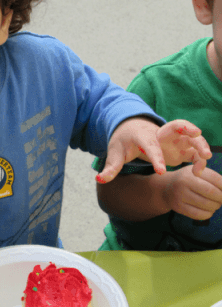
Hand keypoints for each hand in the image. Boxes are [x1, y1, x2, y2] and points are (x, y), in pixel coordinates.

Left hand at [96, 118, 210, 183]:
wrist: (130, 130)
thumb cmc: (123, 142)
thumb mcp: (115, 153)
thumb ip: (111, 167)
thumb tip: (100, 179)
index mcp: (142, 136)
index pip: (149, 145)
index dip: (156, 158)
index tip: (161, 171)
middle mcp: (160, 134)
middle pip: (176, 127)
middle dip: (187, 128)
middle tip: (198, 134)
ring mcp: (172, 138)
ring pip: (189, 136)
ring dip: (200, 144)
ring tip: (206, 159)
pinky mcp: (179, 146)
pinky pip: (193, 148)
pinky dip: (199, 156)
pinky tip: (199, 170)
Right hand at [163, 165, 221, 220]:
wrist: (166, 188)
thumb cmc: (188, 179)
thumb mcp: (197, 172)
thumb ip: (213, 178)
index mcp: (191, 172)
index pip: (215, 179)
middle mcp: (183, 183)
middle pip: (212, 193)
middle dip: (221, 198)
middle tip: (221, 199)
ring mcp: (179, 196)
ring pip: (206, 205)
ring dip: (216, 206)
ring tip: (215, 204)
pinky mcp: (178, 207)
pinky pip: (199, 214)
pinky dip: (208, 214)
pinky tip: (208, 210)